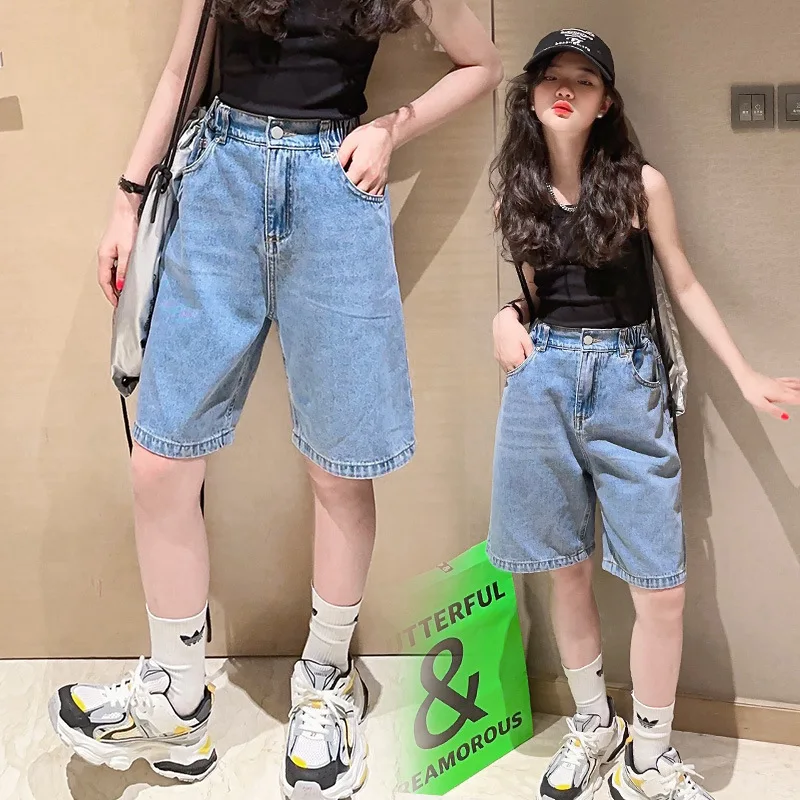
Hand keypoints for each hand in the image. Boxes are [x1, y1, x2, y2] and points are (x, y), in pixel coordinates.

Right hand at [97, 190, 139, 306]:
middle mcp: (105, 255)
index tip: (117, 305)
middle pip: (106, 278)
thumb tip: (121, 286)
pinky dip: (121, 275)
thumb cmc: (127, 226)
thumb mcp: (127, 251)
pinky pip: (117, 266)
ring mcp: (111, 251)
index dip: (110, 295)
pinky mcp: (118, 247)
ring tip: (126, 295)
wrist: (129, 207)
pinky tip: (128, 279)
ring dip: (117, 284)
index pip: (104, 281)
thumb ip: (124, 269)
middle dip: (113, 292)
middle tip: (122, 304)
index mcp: (104, 257)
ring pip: (112, 273)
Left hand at [337, 121, 393, 195]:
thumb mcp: (349, 142)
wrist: (385, 134)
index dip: (339, 187)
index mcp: (360, 167)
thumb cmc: (368, 136)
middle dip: (347, 194)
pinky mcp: (382, 182)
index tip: (334, 186)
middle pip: (356, 194)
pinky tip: (362, 196)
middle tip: (340, 193)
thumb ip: (341, 156)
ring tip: (350, 195)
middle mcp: (370, 177)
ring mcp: (377, 181)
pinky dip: (367, 198)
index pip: (346, 185)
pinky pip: (375, 196)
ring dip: (357, 198)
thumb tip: (333, 168)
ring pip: (366, 198)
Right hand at [493, 306, 531, 372]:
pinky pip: (504, 366)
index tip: (532, 371)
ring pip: (508, 371)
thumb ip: (531, 353)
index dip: (528, 371)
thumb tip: (534, 362)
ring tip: (520, 367)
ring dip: (514, 370)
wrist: (503, 323)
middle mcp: (507, 361)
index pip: (523, 371)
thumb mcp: (527, 341)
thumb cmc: (515, 331)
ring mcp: (501, 360)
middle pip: (515, 373)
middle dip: (521, 372)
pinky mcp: (497, 357)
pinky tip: (513, 363)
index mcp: (516, 359)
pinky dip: (509, 367)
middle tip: (527, 370)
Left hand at [738, 370, 799, 419]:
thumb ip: (774, 410)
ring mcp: (779, 383)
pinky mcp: (775, 380)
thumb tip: (786, 417)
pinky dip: (798, 382)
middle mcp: (782, 388)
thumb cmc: (750, 390)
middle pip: (799, 392)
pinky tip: (799, 381)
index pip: (798, 399)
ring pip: (797, 385)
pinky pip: (790, 380)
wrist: (744, 376)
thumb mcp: (760, 404)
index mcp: (780, 395)